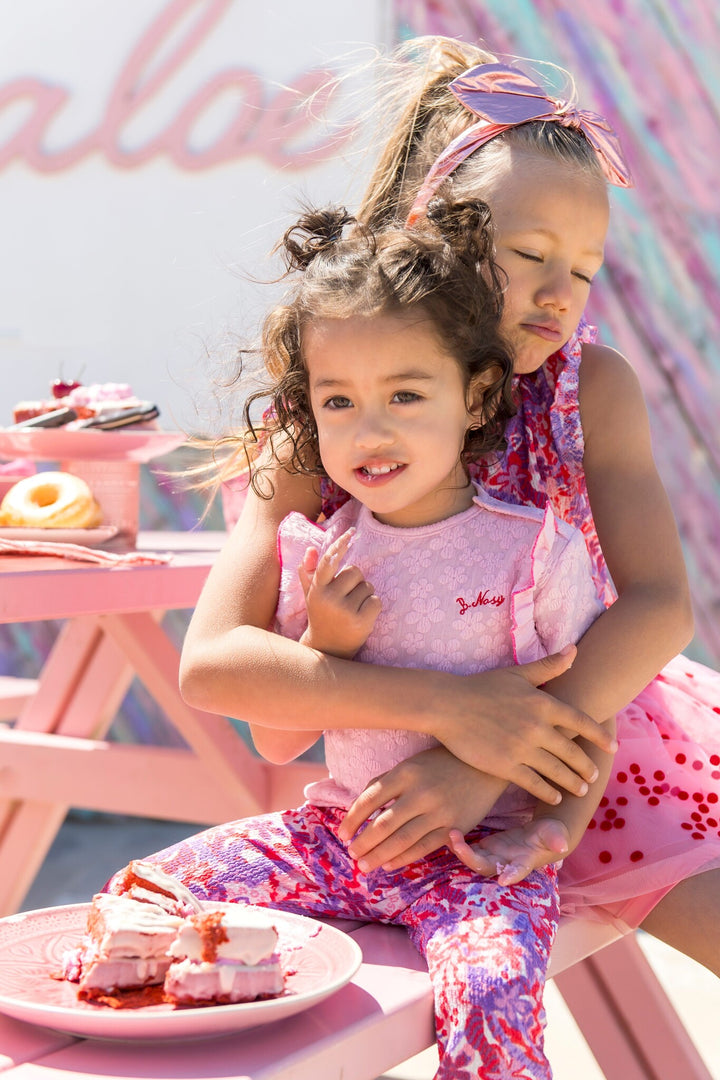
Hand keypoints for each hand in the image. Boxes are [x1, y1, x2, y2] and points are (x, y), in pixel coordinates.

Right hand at [298, 529, 380, 657]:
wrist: (328, 649)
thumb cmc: (322, 615)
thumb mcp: (313, 594)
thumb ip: (310, 572)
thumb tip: (312, 549)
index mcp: (317, 589)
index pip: (330, 560)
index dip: (340, 545)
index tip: (352, 533)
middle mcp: (329, 598)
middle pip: (355, 571)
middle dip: (355, 582)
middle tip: (346, 599)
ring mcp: (345, 610)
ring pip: (367, 586)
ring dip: (364, 595)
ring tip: (352, 609)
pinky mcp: (360, 621)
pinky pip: (376, 600)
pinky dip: (373, 607)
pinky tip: (362, 617)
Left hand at [338, 747, 507, 871]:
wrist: (485, 767)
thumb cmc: (441, 764)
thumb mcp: (412, 764)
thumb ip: (386, 782)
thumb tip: (359, 807)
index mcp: (406, 772)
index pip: (370, 799)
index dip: (352, 819)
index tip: (342, 834)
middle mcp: (421, 792)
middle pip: (383, 824)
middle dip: (363, 843)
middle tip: (351, 854)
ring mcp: (439, 811)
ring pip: (401, 840)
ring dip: (379, 856)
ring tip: (364, 865)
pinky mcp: (454, 827)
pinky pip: (424, 847)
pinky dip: (403, 858)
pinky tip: (389, 864)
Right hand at [427, 648, 616, 799]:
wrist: (448, 705)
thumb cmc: (482, 687)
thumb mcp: (517, 673)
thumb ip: (549, 666)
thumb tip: (575, 650)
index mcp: (542, 703)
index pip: (581, 722)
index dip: (599, 737)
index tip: (612, 748)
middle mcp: (537, 727)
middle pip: (572, 752)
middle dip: (586, 767)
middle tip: (594, 776)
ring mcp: (521, 748)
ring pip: (557, 771)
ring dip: (572, 783)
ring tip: (581, 790)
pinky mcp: (505, 765)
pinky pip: (534, 783)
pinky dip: (548, 792)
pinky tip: (554, 797)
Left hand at [448, 818, 569, 884]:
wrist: (542, 836)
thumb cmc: (552, 836)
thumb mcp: (556, 834)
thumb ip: (556, 838)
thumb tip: (562, 845)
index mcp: (525, 862)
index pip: (518, 871)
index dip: (511, 876)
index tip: (504, 880)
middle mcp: (507, 864)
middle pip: (486, 867)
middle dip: (470, 858)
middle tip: (458, 844)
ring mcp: (495, 856)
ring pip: (474, 859)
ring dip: (461, 850)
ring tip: (451, 834)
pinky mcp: (487, 847)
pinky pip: (469, 849)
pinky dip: (458, 843)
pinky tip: (449, 832)